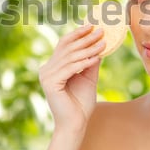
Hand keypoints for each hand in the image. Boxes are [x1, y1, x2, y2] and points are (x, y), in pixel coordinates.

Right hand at [39, 25, 104, 149]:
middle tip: (101, 31)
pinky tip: (96, 58)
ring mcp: (46, 76)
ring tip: (102, 43)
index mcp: (52, 66)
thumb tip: (99, 44)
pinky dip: (84, 62)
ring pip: (70, 57)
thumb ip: (90, 61)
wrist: (76, 123)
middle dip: (86, 39)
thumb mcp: (88, 77)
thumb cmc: (81, 102)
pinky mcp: (50, 83)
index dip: (77, 34)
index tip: (92, 25)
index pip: (64, 44)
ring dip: (88, 49)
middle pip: (68, 48)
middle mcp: (46, 69)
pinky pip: (70, 68)